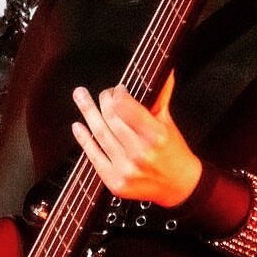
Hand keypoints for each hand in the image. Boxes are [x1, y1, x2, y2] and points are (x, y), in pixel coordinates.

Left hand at [71, 82, 201, 207]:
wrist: (179, 185)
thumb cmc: (173, 150)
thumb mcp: (168, 122)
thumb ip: (160, 96)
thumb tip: (162, 70)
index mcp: (156, 135)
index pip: (126, 107)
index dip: (118, 94)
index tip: (118, 89)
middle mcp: (140, 152)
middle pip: (111, 118)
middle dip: (104, 100)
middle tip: (103, 93)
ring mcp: (126, 168)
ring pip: (100, 133)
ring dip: (88, 112)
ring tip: (80, 96)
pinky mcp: (115, 181)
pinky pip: (94, 156)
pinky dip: (84, 139)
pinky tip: (78, 126)